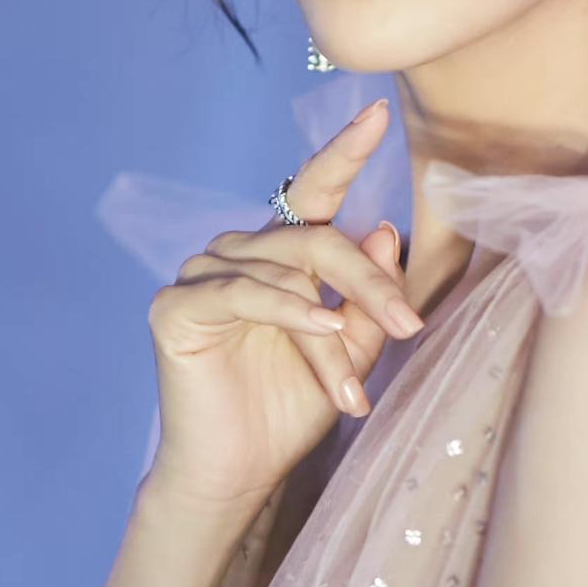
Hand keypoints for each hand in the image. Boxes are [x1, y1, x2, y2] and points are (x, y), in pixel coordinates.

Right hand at [143, 97, 423, 515]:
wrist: (239, 473)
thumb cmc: (290, 412)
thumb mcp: (349, 353)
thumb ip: (367, 298)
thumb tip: (385, 229)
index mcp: (278, 254)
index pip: (313, 190)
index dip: (344, 152)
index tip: (381, 113)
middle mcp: (238, 252)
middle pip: (314, 239)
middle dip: (369, 283)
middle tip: (409, 326)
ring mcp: (203, 275)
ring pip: (289, 274)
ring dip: (332, 332)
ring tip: (354, 388)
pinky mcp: (178, 306)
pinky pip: (245, 293)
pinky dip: (289, 312)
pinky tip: (323, 331)